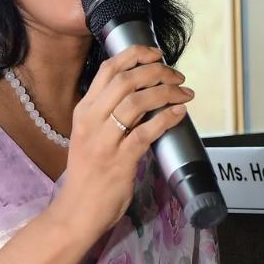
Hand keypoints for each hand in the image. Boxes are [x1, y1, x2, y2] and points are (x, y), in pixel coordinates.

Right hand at [49, 45, 193, 243]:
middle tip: (177, 76)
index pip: (108, 70)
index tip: (156, 53)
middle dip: (157, 72)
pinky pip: (147, 131)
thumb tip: (143, 95)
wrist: (78, 210)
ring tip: (184, 93)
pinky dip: (167, 118)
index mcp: (84, 111)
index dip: (135, 55)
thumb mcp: (91, 136)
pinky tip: (180, 113)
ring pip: (138, 102)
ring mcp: (104, 140)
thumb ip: (109, 115)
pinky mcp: (120, 160)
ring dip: (167, 92)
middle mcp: (91, 120)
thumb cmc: (89, 174)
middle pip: (126, 80)